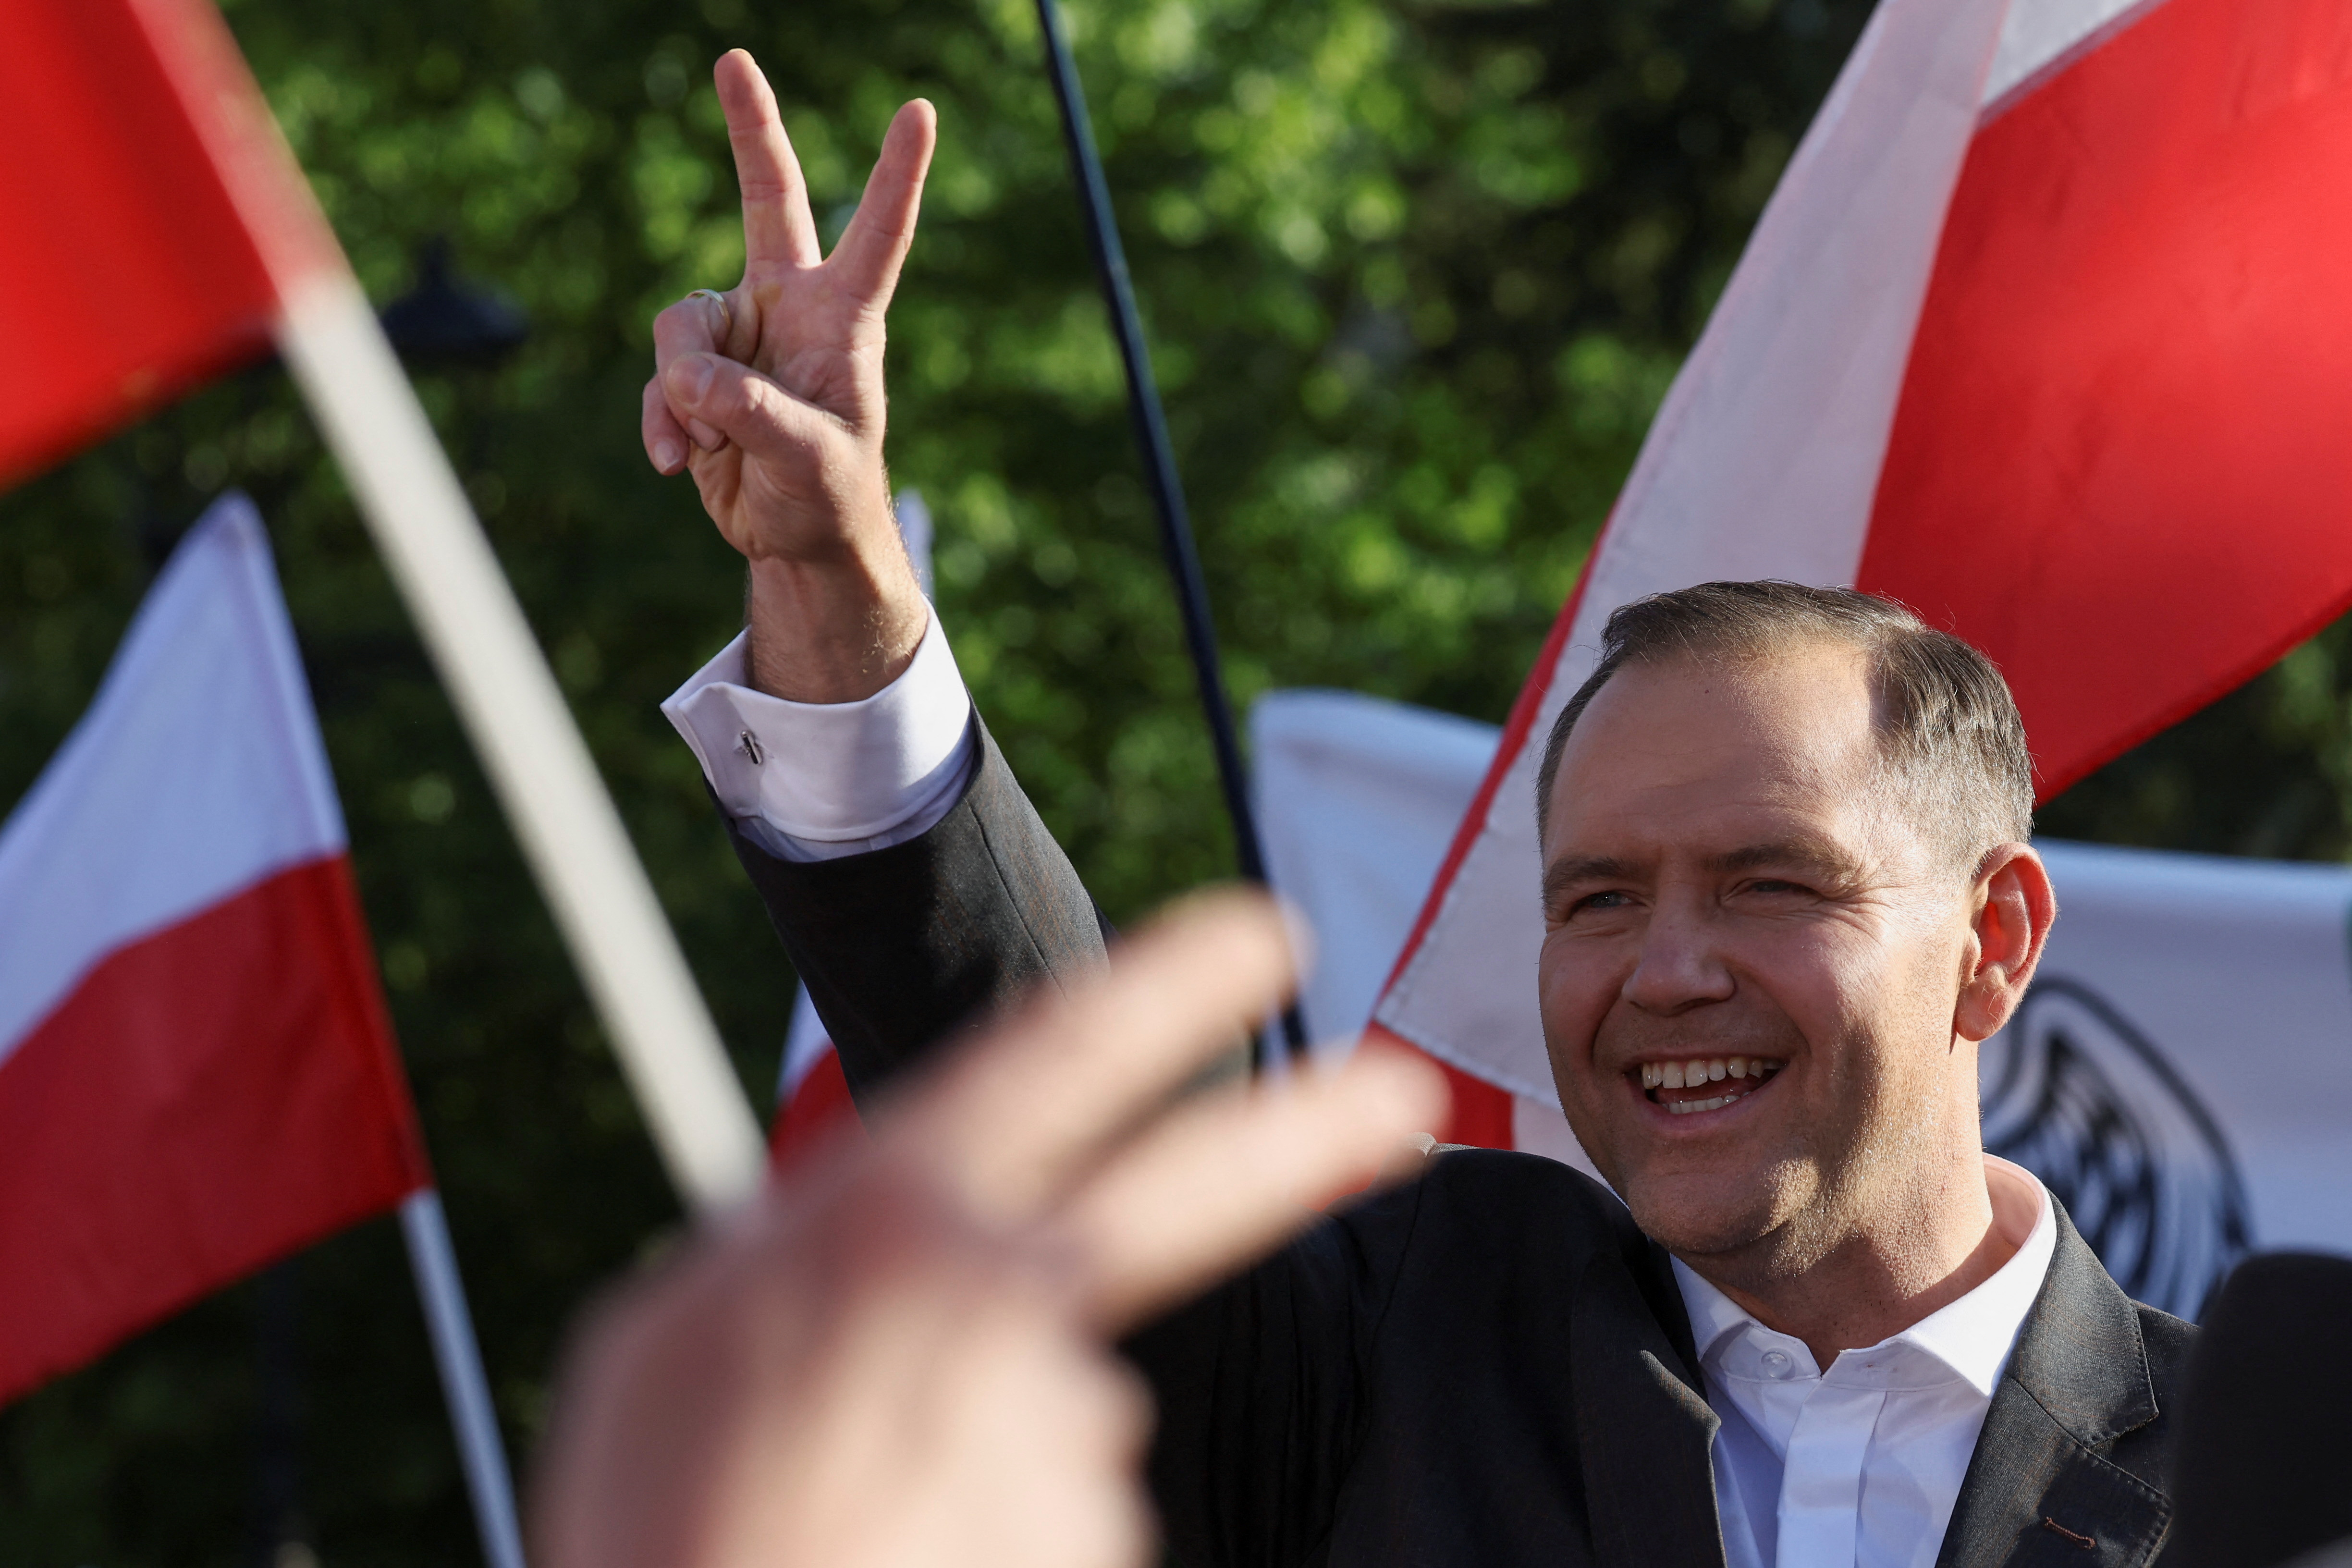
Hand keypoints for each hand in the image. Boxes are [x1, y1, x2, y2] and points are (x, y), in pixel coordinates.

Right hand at [530, 891, 1444, 1567]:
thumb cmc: (662, 1518)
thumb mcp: (672, 1338)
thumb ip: (793, 1251)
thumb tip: (882, 1226)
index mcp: (893, 1225)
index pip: (1058, 1064)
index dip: (1167, 987)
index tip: (1261, 937)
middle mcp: (1006, 1310)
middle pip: (1189, 1195)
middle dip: (1307, 1133)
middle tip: (1400, 1094)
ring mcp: (1066, 1434)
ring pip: (1063, 1403)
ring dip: (985, 1440)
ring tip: (855, 1503)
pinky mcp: (1095, 1536)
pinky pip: (1059, 1501)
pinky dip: (995, 1523)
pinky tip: (903, 1548)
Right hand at [642, 50, 933, 701]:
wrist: (796, 538)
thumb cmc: (828, 495)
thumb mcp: (808, 460)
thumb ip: (756, 414)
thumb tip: (693, 380)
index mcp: (842, 317)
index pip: (875, 233)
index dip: (896, 174)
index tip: (921, 112)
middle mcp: (788, 307)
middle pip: (768, 200)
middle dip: (751, 130)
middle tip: (734, 58)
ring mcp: (739, 334)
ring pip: (680, 322)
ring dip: (686, 390)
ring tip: (715, 444)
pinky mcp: (696, 372)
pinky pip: (659, 378)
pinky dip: (662, 421)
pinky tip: (679, 463)